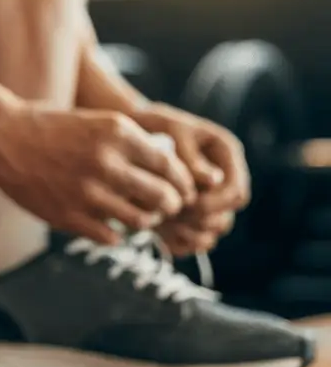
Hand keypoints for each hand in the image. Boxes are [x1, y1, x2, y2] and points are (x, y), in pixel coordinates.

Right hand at [0, 104, 196, 244]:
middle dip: (171, 205)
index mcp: (117, 134)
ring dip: (146, 222)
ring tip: (142, 218)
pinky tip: (112, 226)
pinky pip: (110, 237)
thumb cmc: (54, 128)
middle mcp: (106, 163)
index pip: (170, 165)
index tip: (184, 189)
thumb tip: (169, 169)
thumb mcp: (99, 122)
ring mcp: (86, 192)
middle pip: (162, 196)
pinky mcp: (68, 216)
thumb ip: (133, 143)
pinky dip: (117, 234)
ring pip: (139, 221)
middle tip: (169, 207)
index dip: (183, 182)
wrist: (5, 139)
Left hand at [131, 103, 250, 255]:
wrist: (131, 131)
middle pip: (225, 218)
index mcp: (225, 155)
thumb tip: (212, 180)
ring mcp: (209, 198)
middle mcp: (223, 179)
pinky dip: (180, 242)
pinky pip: (195, 240)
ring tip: (162, 221)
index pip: (236, 192)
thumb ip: (191, 158)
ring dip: (189, 233)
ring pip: (211, 231)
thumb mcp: (172, 133)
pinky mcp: (191, 212)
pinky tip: (159, 233)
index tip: (186, 203)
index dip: (214, 203)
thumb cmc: (152, 125)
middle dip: (198, 220)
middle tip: (169, 213)